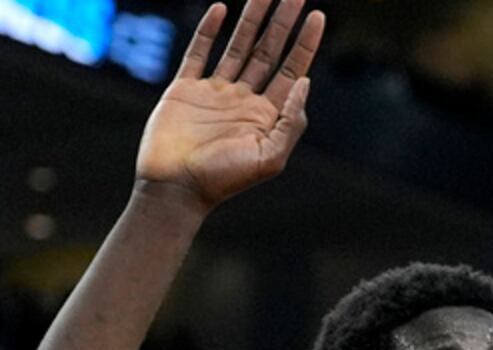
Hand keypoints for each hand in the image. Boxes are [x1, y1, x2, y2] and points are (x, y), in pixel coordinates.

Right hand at [135, 0, 325, 210]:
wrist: (176, 188)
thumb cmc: (225, 180)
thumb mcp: (270, 157)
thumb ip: (291, 121)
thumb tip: (305, 82)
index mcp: (268, 115)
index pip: (292, 70)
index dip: (304, 43)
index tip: (316, 16)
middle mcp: (245, 99)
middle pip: (268, 51)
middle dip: (282, 23)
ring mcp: (215, 92)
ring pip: (237, 47)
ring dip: (251, 20)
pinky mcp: (185, 88)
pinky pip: (199, 52)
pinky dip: (209, 31)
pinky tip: (221, 9)